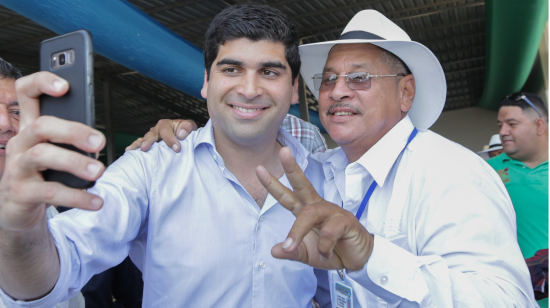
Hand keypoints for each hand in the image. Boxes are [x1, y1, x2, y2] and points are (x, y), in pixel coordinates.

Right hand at [0, 72, 105, 231]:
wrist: (16, 209)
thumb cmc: (42, 173)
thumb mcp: (54, 152)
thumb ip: (71, 139)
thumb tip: (97, 138)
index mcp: (30, 127)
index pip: (26, 92)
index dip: (42, 82)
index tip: (65, 86)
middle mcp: (20, 142)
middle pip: (41, 125)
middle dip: (73, 131)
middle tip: (100, 141)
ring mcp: (17, 167)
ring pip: (42, 156)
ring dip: (75, 162)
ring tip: (99, 171)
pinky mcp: (20, 192)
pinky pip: (50, 192)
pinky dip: (77, 197)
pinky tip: (96, 201)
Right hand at [125, 119, 196, 152]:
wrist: (182, 135)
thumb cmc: (184, 130)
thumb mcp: (189, 126)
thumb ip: (187, 127)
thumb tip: (181, 134)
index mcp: (166, 124)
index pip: (166, 131)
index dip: (171, 140)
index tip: (177, 148)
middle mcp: (156, 130)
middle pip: (150, 135)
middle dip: (148, 141)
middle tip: (145, 148)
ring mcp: (150, 137)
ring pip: (142, 140)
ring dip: (137, 145)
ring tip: (131, 150)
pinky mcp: (148, 144)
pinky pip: (140, 145)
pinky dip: (135, 148)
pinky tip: (129, 152)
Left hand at [256, 147, 373, 270]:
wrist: (359, 259)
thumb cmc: (333, 251)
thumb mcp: (308, 255)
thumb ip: (292, 252)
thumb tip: (274, 251)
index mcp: (306, 212)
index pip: (287, 196)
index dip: (273, 184)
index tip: (259, 169)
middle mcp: (318, 207)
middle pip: (303, 185)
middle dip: (291, 169)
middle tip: (283, 151)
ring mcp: (333, 212)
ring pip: (310, 214)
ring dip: (297, 232)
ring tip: (291, 247)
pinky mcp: (346, 221)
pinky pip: (328, 232)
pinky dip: (325, 247)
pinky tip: (328, 254)